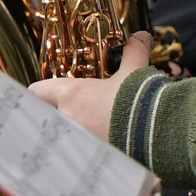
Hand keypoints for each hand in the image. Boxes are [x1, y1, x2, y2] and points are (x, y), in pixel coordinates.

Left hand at [31, 30, 151, 140]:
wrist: (157, 133)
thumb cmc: (138, 100)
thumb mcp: (135, 72)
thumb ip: (134, 52)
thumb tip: (141, 36)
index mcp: (72, 96)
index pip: (38, 92)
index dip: (41, 91)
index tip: (45, 91)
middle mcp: (69, 120)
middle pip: (54, 115)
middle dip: (66, 112)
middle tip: (82, 109)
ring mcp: (79, 142)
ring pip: (70, 134)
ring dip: (81, 130)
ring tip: (101, 128)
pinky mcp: (94, 159)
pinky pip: (86, 151)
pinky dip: (95, 148)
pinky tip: (111, 145)